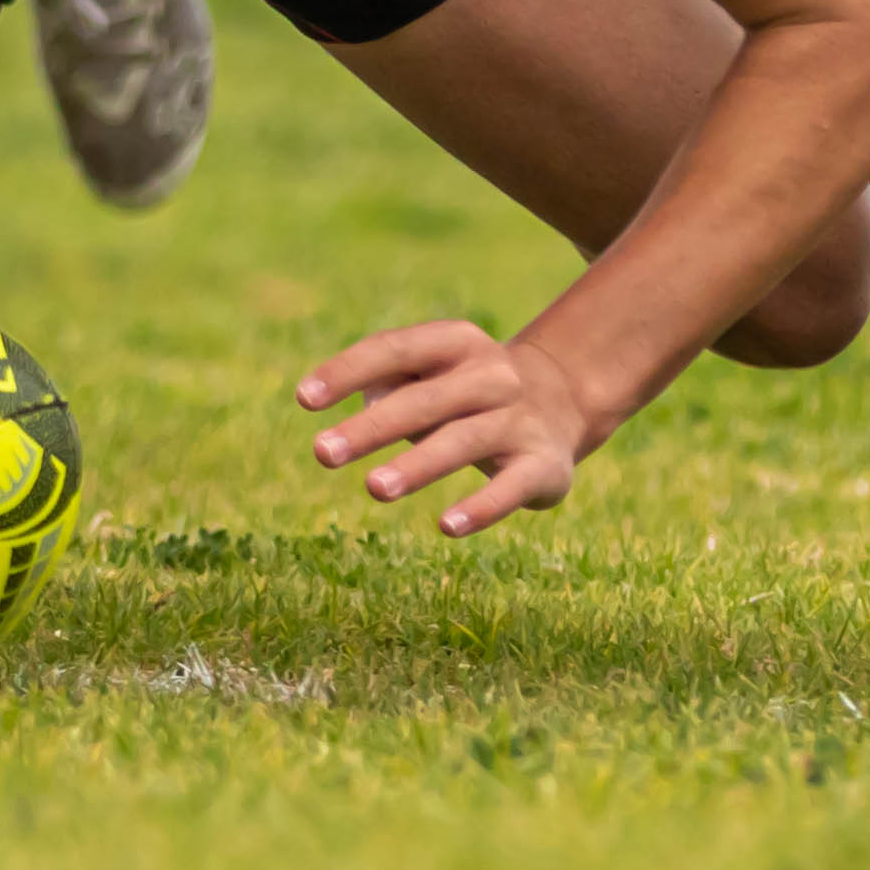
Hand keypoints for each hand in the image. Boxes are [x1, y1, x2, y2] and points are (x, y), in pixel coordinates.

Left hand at [297, 317, 602, 536]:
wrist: (566, 399)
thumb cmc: (468, 391)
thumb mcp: (433, 374)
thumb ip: (392, 385)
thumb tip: (365, 409)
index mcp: (457, 343)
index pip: (396, 350)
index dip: (349, 370)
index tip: (303, 398)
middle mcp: (491, 375)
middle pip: (426, 400)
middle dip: (373, 427)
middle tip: (322, 452)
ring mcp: (520, 419)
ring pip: (463, 441)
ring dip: (418, 464)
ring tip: (373, 488)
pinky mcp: (543, 464)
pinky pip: (511, 488)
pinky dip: (482, 507)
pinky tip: (447, 526)